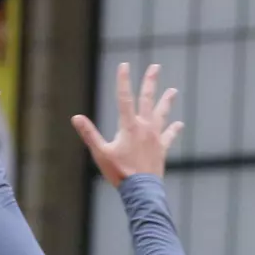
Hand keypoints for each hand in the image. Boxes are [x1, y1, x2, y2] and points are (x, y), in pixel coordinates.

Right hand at [71, 62, 182, 186]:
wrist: (141, 189)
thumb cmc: (119, 172)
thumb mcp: (100, 153)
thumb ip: (89, 134)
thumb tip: (76, 118)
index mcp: (129, 126)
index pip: (124, 98)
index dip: (123, 81)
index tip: (124, 65)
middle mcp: (145, 127)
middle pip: (148, 99)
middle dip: (150, 82)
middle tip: (155, 67)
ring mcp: (155, 137)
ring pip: (162, 114)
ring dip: (166, 101)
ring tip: (173, 90)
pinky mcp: (162, 148)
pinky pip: (169, 136)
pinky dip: (174, 129)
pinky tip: (179, 124)